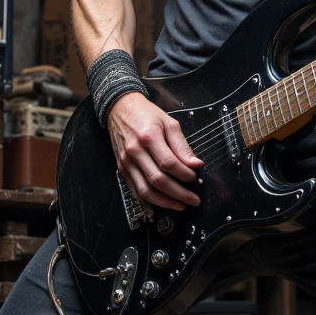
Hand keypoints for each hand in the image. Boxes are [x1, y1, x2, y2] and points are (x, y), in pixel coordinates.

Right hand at [107, 92, 202, 210]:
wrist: (120, 109)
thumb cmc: (146, 114)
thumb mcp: (169, 123)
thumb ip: (182, 145)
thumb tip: (195, 164)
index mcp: (149, 137)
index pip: (169, 163)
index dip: (184, 174)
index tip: (194, 178)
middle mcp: (135, 152)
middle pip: (158, 180)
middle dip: (179, 193)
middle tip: (193, 200)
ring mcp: (126, 162)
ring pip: (146, 190)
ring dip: (165, 202)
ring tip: (180, 205)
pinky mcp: (122, 169)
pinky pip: (135, 190)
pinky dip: (150, 200)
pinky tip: (163, 202)